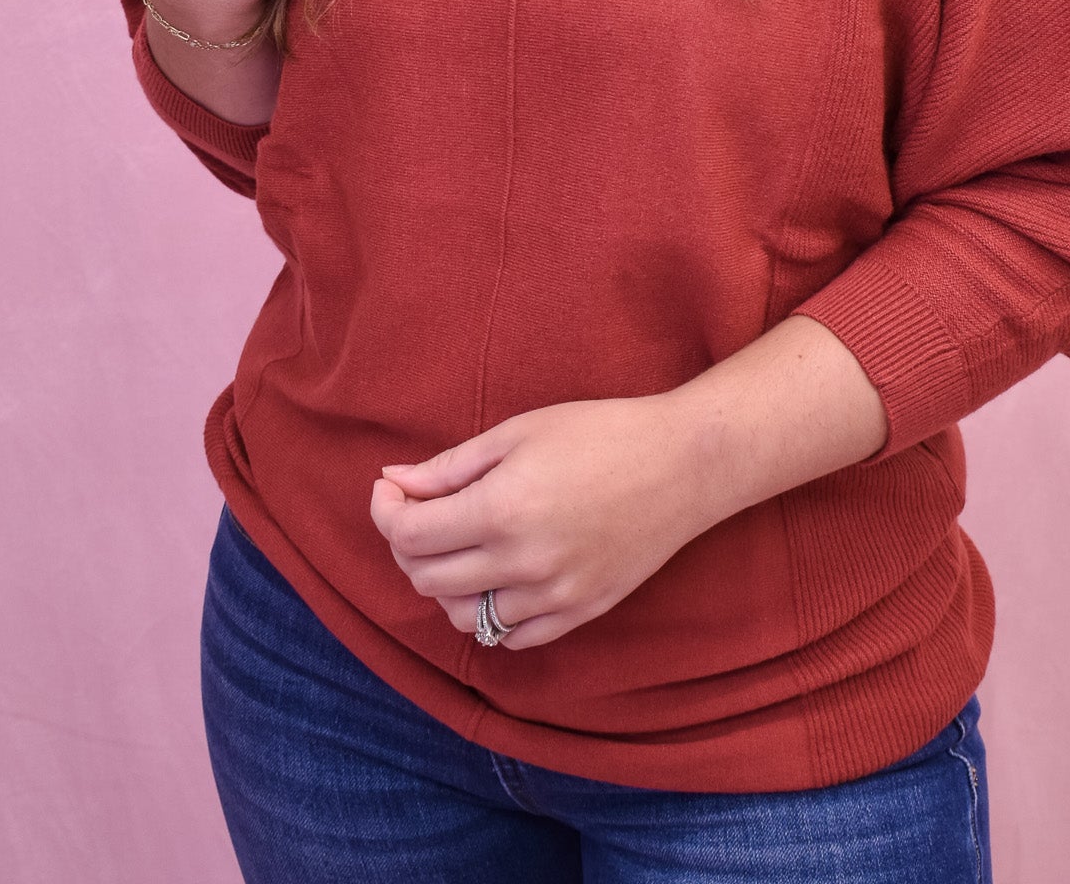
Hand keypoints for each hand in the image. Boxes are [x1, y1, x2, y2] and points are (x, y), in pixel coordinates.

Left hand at [368, 397, 715, 650]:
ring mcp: (553, 596)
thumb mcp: (519, 432)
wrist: (683, 463)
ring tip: (459, 546)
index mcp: (501, 510)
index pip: (409, 535)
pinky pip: (513, 637)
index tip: (391, 488)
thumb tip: (396, 482)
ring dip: (445, 585)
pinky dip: (491, 614)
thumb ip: (451, 466)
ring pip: (465, 618)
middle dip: (408, 545)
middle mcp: (521, 563)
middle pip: (427, 579)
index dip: (386, 511)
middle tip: (420, 511)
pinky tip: (497, 577)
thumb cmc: (601, 433)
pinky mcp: (580, 612)